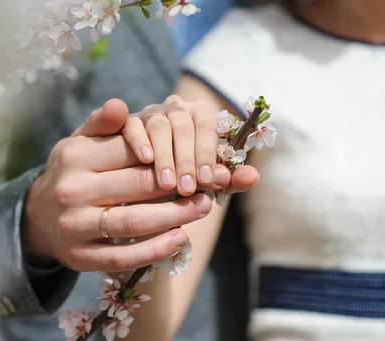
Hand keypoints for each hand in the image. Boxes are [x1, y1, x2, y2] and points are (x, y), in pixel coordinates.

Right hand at [23, 99, 213, 271]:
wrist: (38, 217)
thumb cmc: (71, 173)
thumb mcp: (79, 142)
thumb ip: (101, 123)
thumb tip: (120, 106)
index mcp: (75, 157)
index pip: (131, 151)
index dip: (168, 152)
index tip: (197, 154)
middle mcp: (71, 191)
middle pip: (137, 186)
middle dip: (180, 184)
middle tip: (210, 183)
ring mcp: (74, 226)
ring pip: (134, 221)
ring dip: (176, 216)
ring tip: (202, 208)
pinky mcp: (80, 257)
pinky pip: (124, 256)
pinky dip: (156, 249)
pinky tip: (179, 239)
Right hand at [120, 95, 259, 195]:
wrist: (149, 175)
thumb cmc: (185, 175)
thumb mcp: (208, 178)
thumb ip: (230, 178)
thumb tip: (253, 177)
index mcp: (202, 115)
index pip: (208, 126)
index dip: (207, 153)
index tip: (207, 180)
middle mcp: (178, 108)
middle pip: (184, 126)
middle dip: (186, 160)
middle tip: (186, 188)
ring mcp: (153, 113)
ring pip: (160, 127)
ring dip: (165, 156)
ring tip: (167, 183)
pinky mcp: (130, 121)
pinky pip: (133, 126)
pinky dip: (140, 141)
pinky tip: (146, 160)